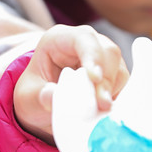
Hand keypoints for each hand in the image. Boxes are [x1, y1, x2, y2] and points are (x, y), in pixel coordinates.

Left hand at [13, 25, 127, 142]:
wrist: (41, 108)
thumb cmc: (33, 95)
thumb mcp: (27, 98)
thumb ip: (39, 97)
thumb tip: (53, 95)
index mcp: (59, 39)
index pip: (82, 39)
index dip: (92, 56)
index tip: (95, 78)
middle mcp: (84, 43)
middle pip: (108, 51)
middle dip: (107, 79)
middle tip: (102, 105)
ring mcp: (101, 58)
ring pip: (119, 69)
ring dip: (113, 92)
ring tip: (99, 112)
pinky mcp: (112, 75)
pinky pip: (123, 85)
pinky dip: (117, 99)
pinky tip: (105, 112)